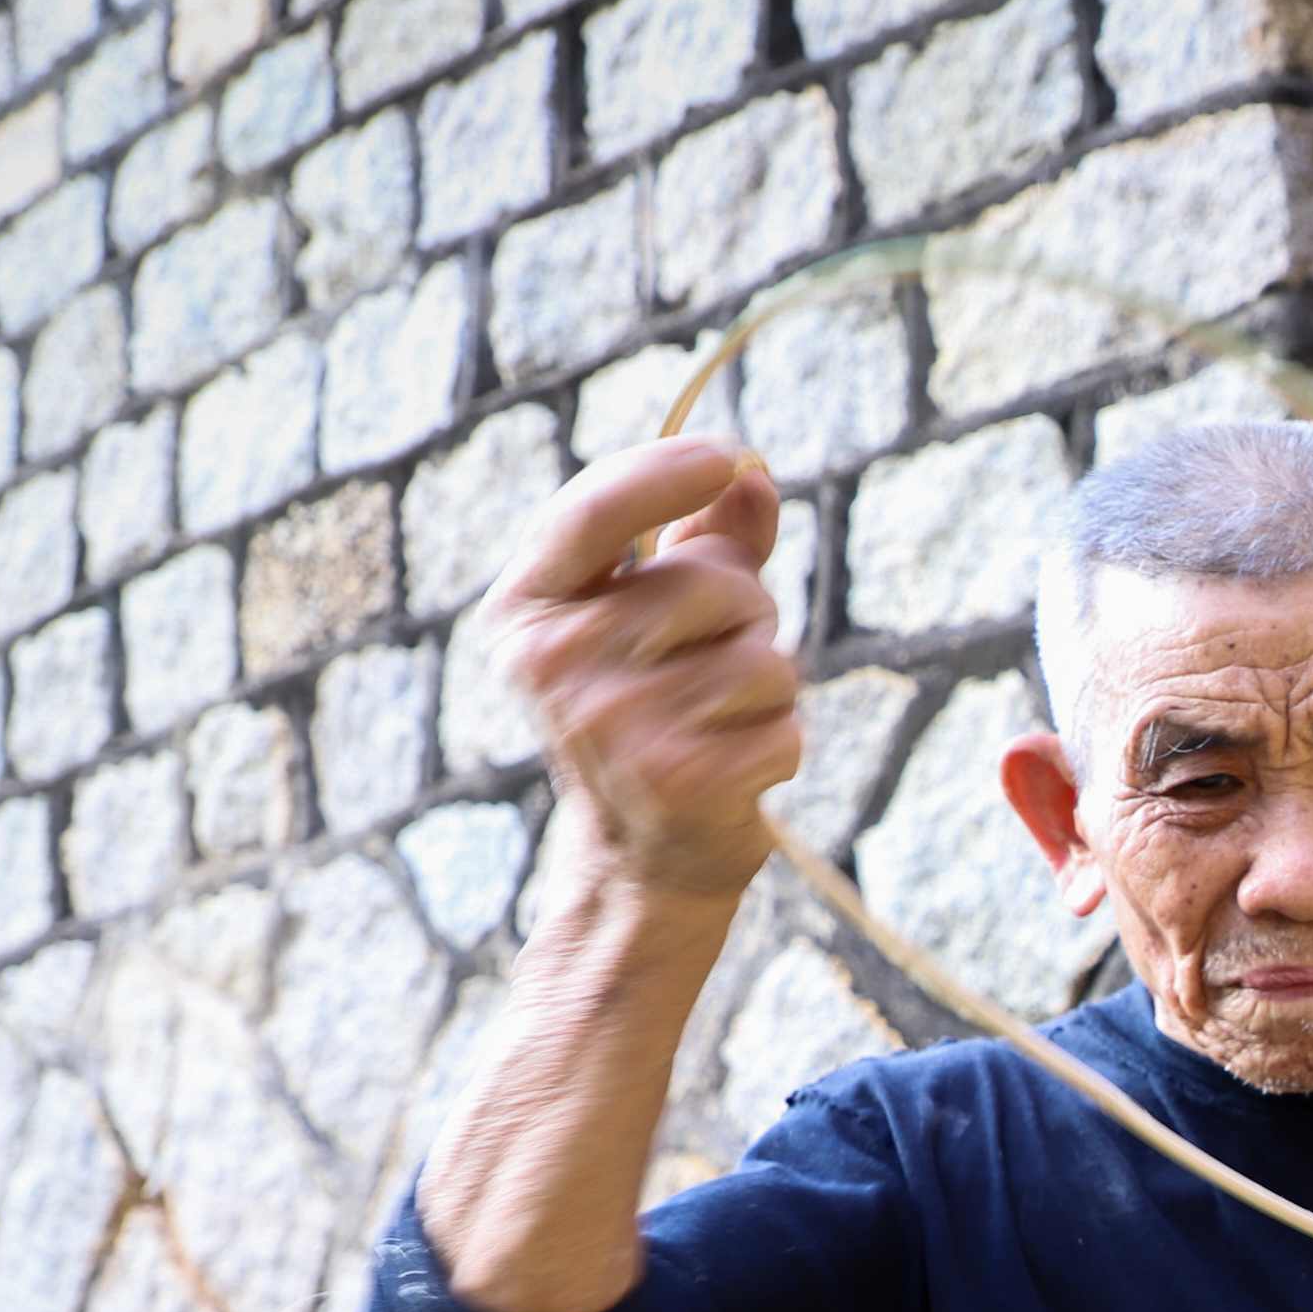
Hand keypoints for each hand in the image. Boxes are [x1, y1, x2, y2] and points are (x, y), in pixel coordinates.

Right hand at [483, 437, 801, 903]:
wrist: (640, 855)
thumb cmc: (652, 708)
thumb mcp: (659, 616)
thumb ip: (706, 540)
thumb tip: (754, 477)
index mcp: (527, 610)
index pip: (594, 511)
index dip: (665, 472)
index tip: (728, 456)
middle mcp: (554, 665)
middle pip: (711, 584)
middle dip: (746, 611)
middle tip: (713, 658)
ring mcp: (612, 728)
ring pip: (763, 659)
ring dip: (770, 685)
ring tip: (720, 718)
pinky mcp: (678, 783)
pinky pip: (786, 725)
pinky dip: (782, 743)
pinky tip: (735, 767)